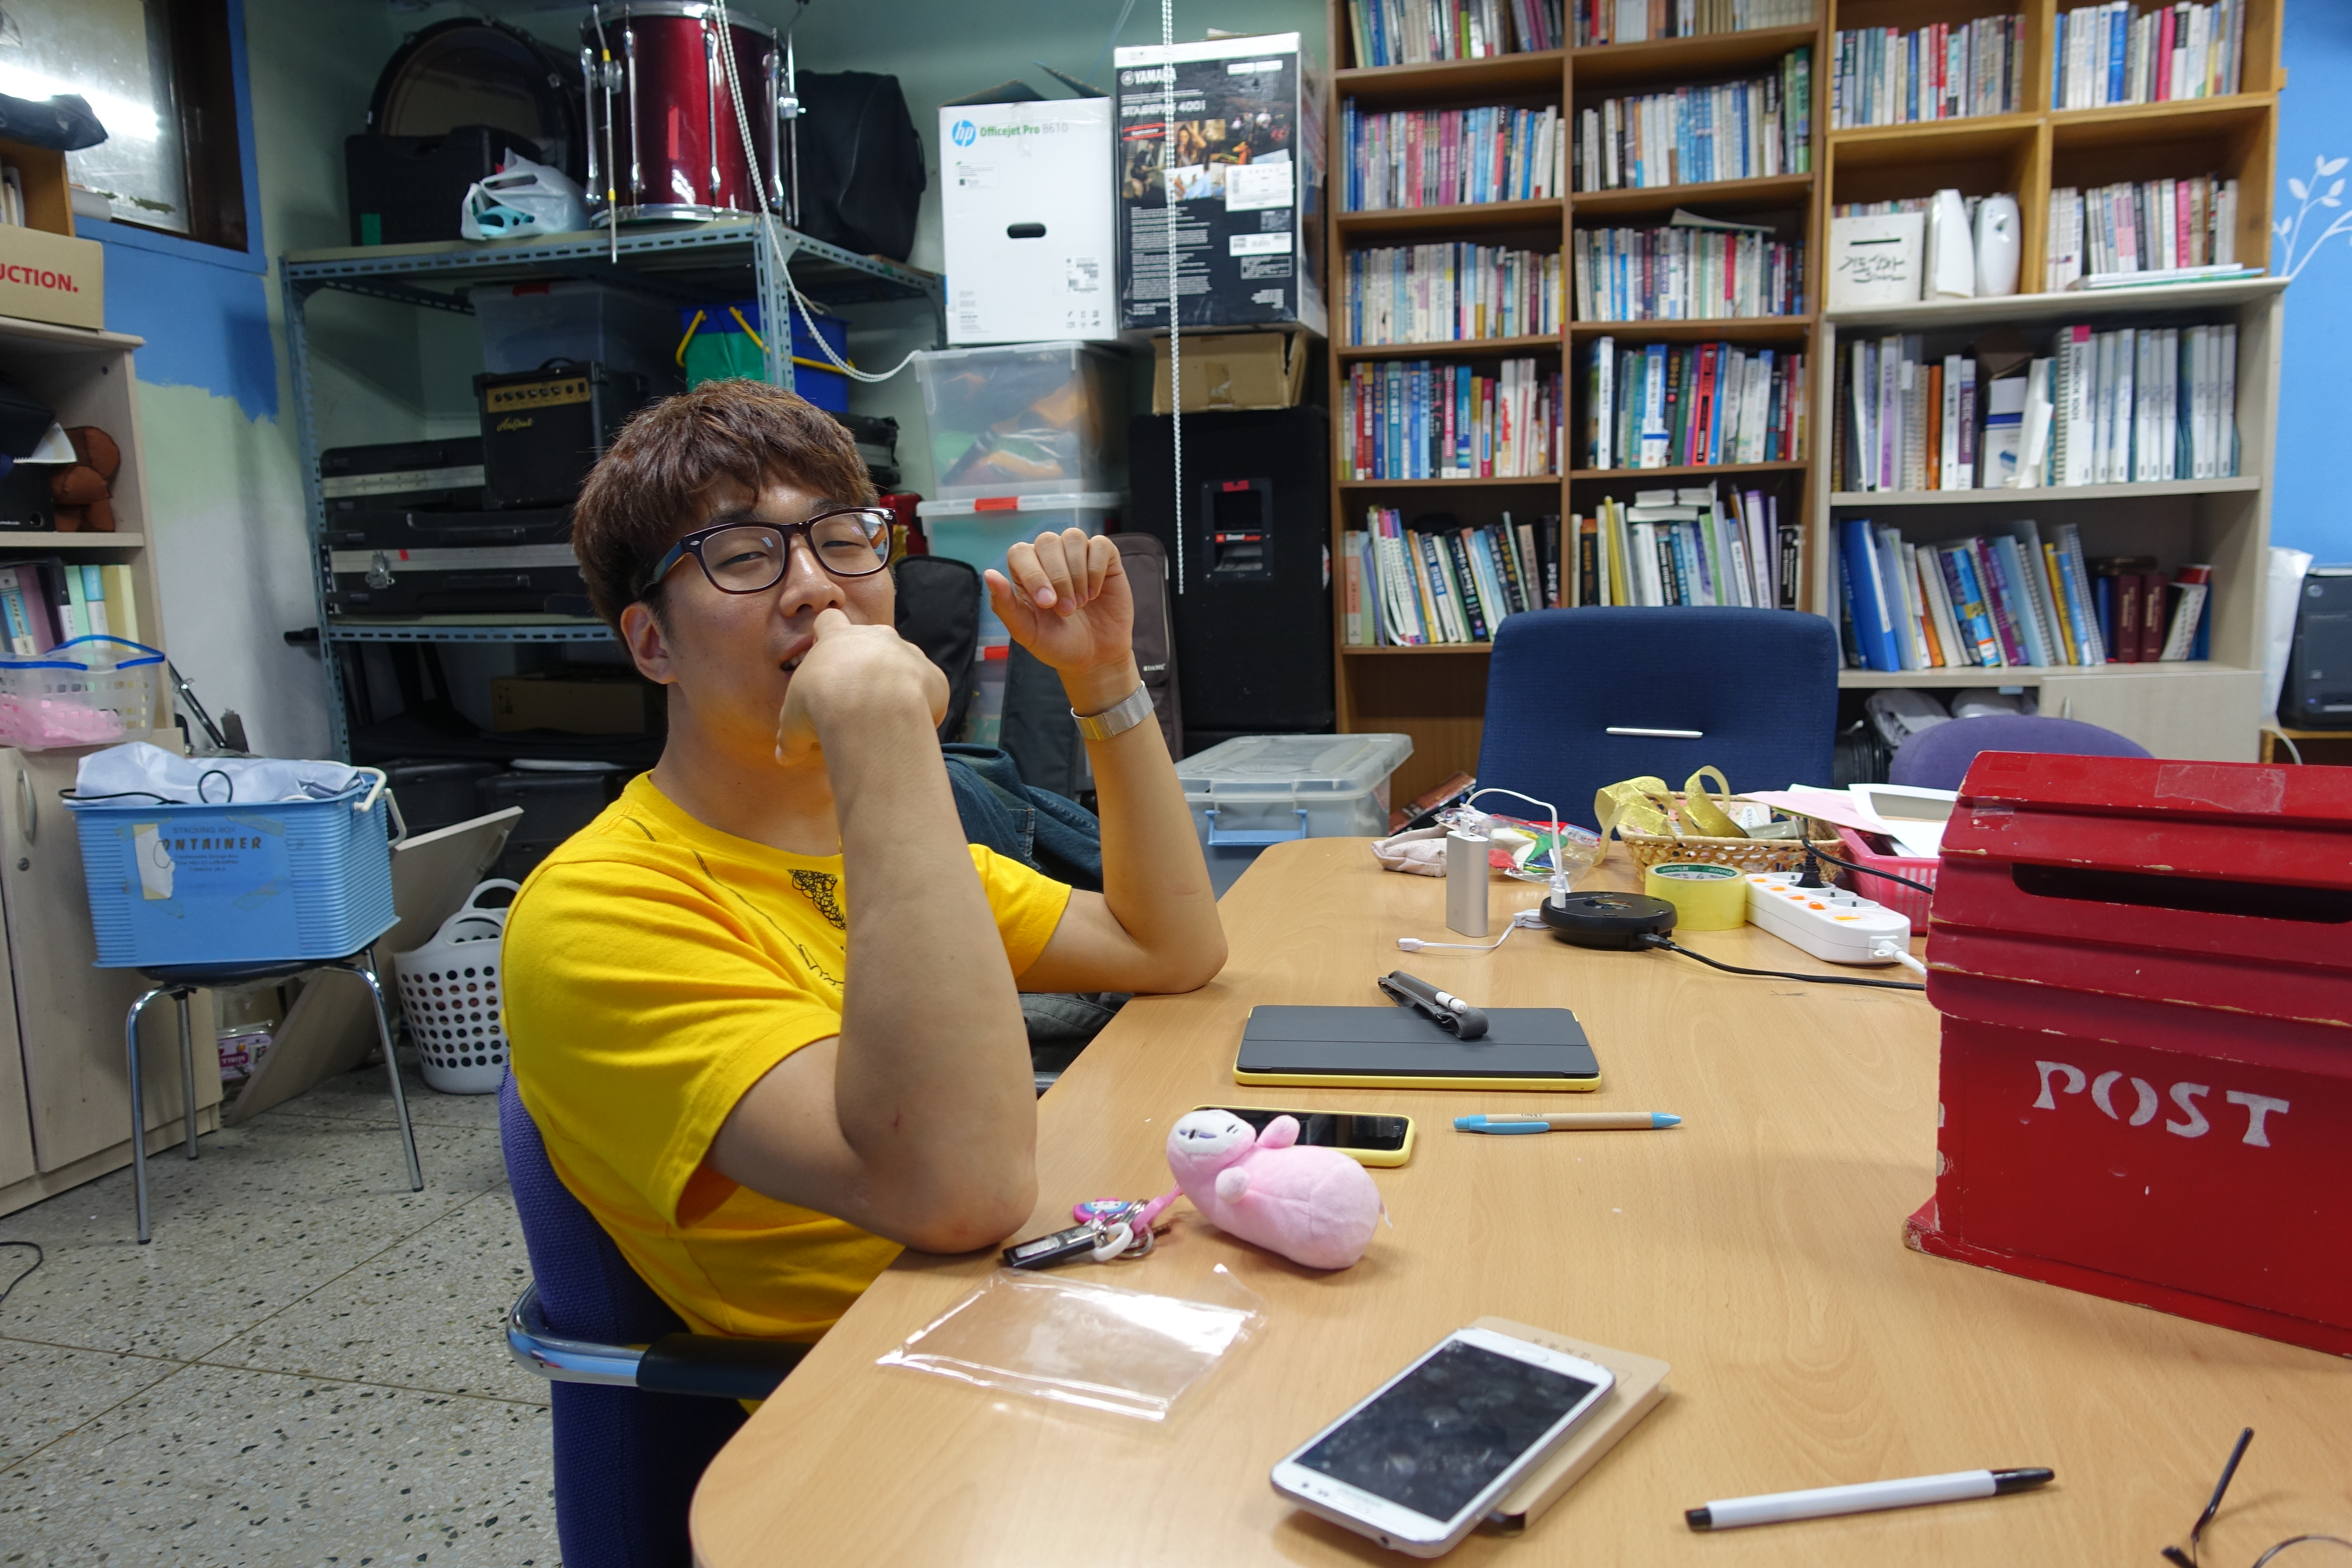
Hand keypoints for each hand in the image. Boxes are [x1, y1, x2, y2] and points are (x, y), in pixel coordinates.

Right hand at [775, 608, 948, 765]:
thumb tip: (784, 757)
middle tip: (859, 694)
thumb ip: (790, 737)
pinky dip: (923, 705)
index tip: (826, 654)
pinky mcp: (933, 675)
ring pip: (904, 660)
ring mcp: (908, 652)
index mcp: (837, 639)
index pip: (829, 621)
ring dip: (897, 682)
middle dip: (868, 661)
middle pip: (873, 637)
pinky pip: (929, 687)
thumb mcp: (793, 722)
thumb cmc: (821, 704)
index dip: (828, 633)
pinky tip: (909, 727)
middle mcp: (876, 637)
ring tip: (886, 714)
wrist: (870, 707)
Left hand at [985, 530, 1137, 710]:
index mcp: (1025, 570)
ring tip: (1081, 603)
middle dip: (1059, 578)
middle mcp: (1049, 556)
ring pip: (1073, 537)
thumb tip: (988, 574)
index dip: (1033, 574)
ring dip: (1077, 573)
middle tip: (1067, 610)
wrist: (1094, 657)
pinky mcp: (1104, 557)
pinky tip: (1095, 593)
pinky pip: (1099, 544)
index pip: (1020, 552)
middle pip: (1047, 541)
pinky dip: (1096, 569)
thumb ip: (1004, 605)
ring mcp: (1077, 554)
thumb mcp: (1026, 631)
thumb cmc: (1056, 643)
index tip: (1047, 604)